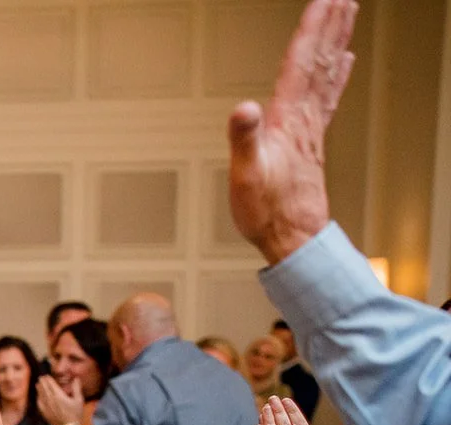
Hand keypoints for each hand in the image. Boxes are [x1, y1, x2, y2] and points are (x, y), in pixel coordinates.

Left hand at [35, 375, 83, 424]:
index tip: (46, 376)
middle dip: (42, 382)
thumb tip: (76, 379)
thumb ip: (76, 388)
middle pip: (45, 389)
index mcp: (59, 396)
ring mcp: (47, 407)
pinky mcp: (45, 413)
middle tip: (40, 378)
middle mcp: (51, 400)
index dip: (48, 380)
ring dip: (39, 389)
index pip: (51, 385)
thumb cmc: (76, 413)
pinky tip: (38, 396)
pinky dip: (38, 398)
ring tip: (37, 384)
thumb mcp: (79, 400)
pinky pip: (39, 404)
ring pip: (41, 395)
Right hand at [228, 0, 356, 263]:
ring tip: (346, 15)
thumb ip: (244, 140)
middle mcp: (304, 120)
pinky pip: (326, 97)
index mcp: (287, 121)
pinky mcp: (310, 141)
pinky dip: (336, 74)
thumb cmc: (267, 211)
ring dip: (336, 42)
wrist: (291, 237)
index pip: (300, 65)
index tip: (322, 0)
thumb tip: (243, 108)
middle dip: (329, 26)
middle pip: (320, 62)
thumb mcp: (246, 175)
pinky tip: (342, 63)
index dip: (310, 30)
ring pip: (327, 74)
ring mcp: (310, 129)